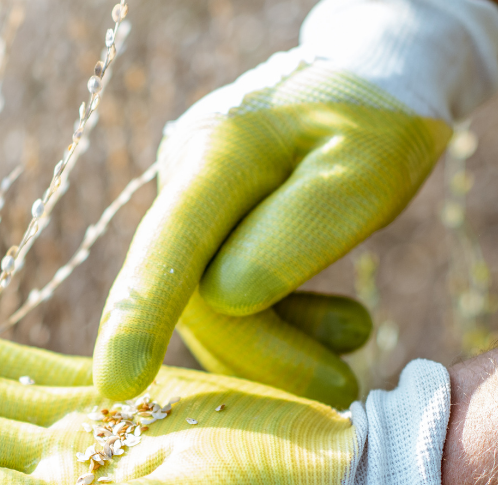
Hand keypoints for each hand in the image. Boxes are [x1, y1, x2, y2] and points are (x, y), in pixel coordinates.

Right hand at [93, 0, 497, 404]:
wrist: (374, 82)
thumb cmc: (377, 120)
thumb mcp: (365, 171)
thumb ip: (299, 230)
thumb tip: (226, 298)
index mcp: (219, 156)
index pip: (168, 248)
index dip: (140, 321)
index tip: (120, 386)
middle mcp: (187, 183)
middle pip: (198, 298)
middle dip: (266, 356)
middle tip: (344, 389)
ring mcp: (194, 211)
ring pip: (214, 313)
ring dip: (281, 349)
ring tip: (355, 337)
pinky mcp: (212, 237)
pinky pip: (231, 306)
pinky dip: (282, 332)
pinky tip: (337, 328)